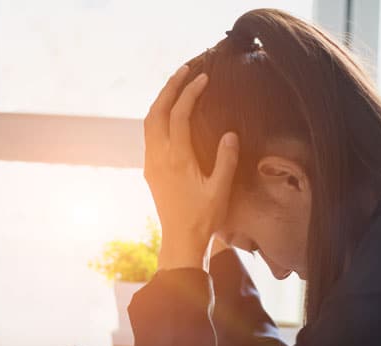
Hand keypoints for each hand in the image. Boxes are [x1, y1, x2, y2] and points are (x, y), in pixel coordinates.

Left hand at [143, 64, 239, 269]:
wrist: (180, 240)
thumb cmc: (204, 218)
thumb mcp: (221, 190)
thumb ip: (226, 160)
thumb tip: (230, 134)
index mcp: (177, 159)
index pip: (179, 115)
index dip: (190, 93)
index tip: (204, 78)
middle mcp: (159, 157)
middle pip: (157, 111)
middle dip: (170, 87)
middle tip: (186, 69)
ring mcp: (152, 163)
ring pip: (149, 122)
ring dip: (162, 100)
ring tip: (177, 83)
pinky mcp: (151, 170)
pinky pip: (150, 134)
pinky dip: (158, 115)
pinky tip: (170, 112)